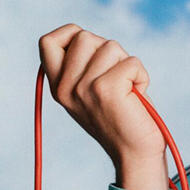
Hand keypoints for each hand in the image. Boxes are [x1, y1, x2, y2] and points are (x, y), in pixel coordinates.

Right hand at [38, 24, 167, 189]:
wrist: (134, 154)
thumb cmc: (120, 118)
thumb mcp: (89, 91)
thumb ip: (81, 66)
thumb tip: (84, 37)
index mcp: (58, 86)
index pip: (48, 41)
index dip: (70, 34)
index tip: (91, 50)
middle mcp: (65, 87)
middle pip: (84, 36)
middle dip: (107, 49)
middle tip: (116, 76)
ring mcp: (83, 88)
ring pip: (110, 46)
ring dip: (127, 63)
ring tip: (127, 89)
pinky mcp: (105, 89)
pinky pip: (131, 61)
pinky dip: (141, 75)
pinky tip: (137, 94)